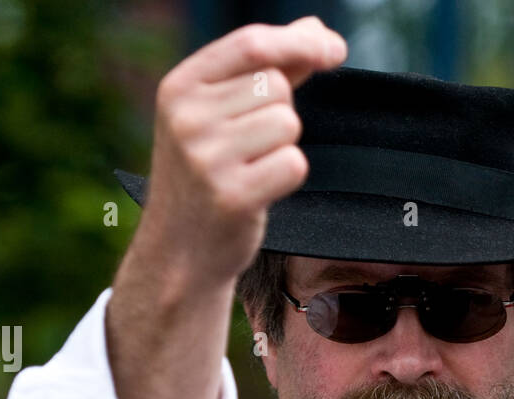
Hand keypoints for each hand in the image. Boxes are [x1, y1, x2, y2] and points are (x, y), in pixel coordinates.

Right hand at [106, 18, 346, 398]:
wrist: (181, 252)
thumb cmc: (207, 177)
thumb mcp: (219, 116)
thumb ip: (266, 70)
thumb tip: (317, 31)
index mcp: (179, 87)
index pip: (252, 44)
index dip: (300, 42)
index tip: (334, 49)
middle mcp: (187, 118)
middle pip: (277, 86)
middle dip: (280, 113)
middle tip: (251, 147)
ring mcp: (206, 158)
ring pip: (288, 124)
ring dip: (283, 147)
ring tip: (250, 169)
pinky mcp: (232, 196)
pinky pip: (294, 164)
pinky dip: (287, 177)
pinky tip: (258, 192)